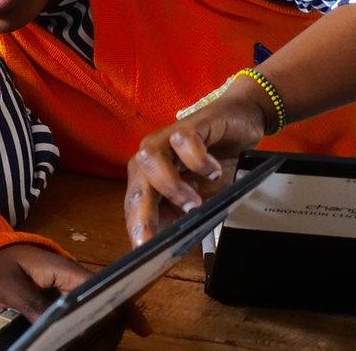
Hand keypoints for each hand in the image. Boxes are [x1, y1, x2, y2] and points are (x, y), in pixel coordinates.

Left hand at [0, 244, 150, 346]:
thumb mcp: (11, 287)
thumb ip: (34, 306)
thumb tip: (55, 330)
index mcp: (63, 269)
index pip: (101, 288)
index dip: (123, 308)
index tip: (140, 329)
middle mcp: (70, 276)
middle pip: (102, 302)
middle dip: (111, 327)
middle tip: (104, 350)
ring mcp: (64, 286)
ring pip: (92, 309)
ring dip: (98, 330)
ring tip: (97, 349)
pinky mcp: (56, 295)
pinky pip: (78, 312)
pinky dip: (85, 328)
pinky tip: (86, 344)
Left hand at [125, 78, 269, 247]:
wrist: (239, 121)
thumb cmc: (214, 163)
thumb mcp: (202, 196)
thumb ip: (184, 215)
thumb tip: (172, 244)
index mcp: (149, 179)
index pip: (136, 206)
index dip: (137, 229)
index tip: (140, 253)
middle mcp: (150, 160)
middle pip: (137, 187)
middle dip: (142, 215)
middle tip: (151, 241)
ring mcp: (166, 141)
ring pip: (150, 160)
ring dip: (170, 186)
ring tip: (194, 204)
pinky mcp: (188, 126)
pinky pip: (183, 142)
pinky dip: (198, 160)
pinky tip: (213, 172)